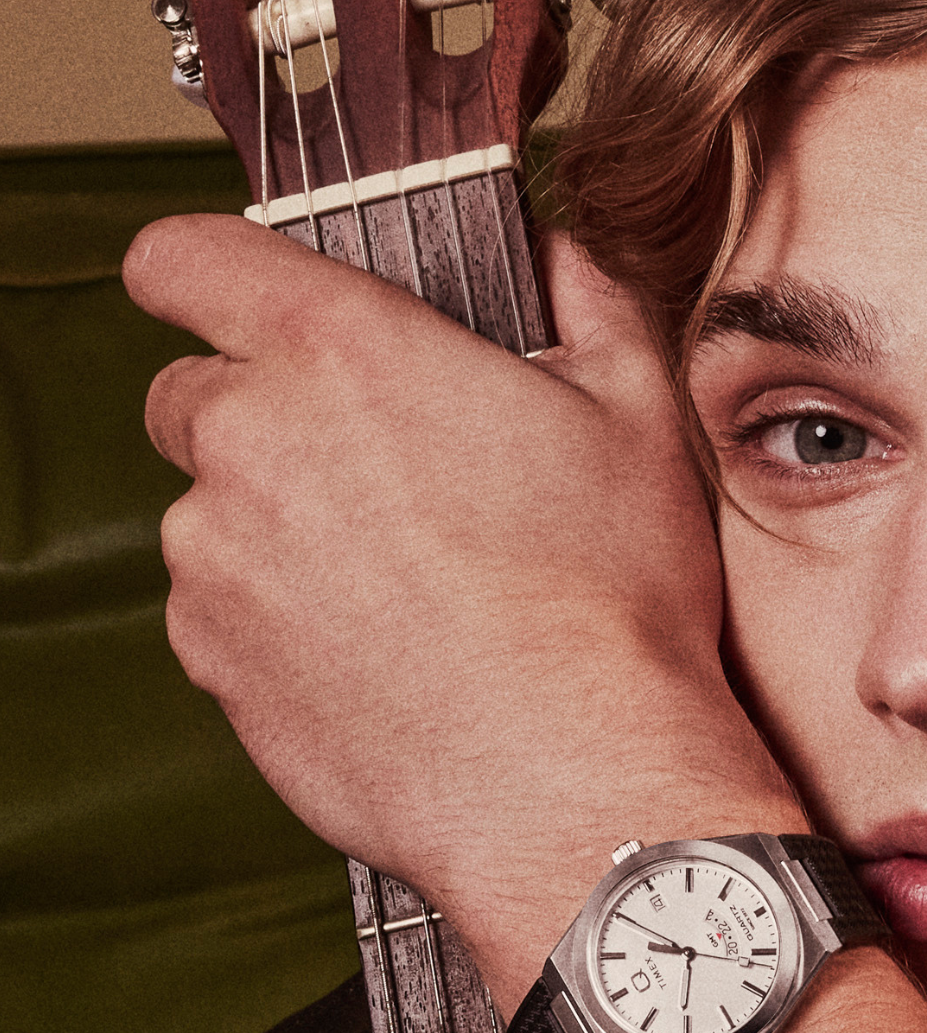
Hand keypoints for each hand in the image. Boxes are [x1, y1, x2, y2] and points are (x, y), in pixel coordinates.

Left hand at [125, 216, 802, 1003]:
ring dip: (277, 530)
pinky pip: (222, 617)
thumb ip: (584, 298)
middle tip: (379, 472)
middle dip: (261, 416)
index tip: (240, 299)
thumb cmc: (611, 601)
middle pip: (190, 396)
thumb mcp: (636, 415)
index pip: (183, 258)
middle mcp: (250, 442)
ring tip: (405, 584)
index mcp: (340, 350)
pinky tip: (385, 652)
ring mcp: (215, 562)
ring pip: (212, 517)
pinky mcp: (214, 664)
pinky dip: (279, 624)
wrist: (578, 781)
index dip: (205, 271)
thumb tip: (558, 251)